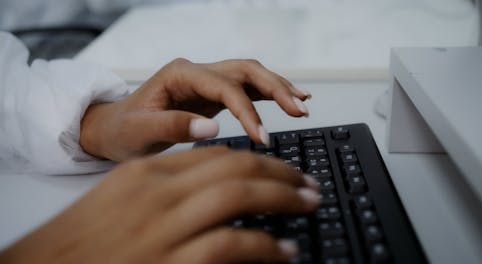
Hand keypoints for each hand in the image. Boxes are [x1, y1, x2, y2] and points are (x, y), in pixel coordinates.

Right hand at [0, 147, 319, 263]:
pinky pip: (234, 244)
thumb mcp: (123, 199)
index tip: (280, 168)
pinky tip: (284, 251)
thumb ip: (167, 186)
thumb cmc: (82, 242)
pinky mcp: (171, 262)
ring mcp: (164, 226)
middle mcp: (158, 192)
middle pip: (237, 166)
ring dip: (286, 197)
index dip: (258, 159)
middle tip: (307, 183)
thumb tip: (214, 185)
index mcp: (147, 173)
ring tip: (309, 203)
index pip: (216, 153)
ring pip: (242, 195)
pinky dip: (267, 246)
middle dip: (282, 172)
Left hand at [80, 58, 310, 160]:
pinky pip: (247, 89)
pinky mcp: (212, 94)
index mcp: (179, 75)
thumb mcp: (138, 132)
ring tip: (303, 103)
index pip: (224, 87)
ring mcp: (206, 81)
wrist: (114, 129)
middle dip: (275, 88)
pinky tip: (288, 101)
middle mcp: (196, 72)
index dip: (247, 111)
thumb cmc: (122, 130)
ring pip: (250, 75)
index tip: (262, 137)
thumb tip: (212, 127)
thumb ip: (172, 126)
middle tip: (300, 109)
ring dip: (278, 87)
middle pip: (245, 70)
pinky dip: (269, 94)